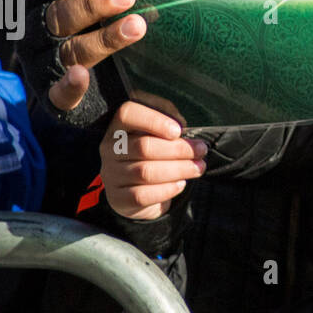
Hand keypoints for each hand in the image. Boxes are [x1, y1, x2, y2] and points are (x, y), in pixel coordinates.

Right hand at [35, 0, 145, 112]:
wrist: (101, 81)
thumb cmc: (106, 20)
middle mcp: (38, 29)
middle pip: (60, 14)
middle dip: (93, 4)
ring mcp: (43, 63)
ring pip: (69, 49)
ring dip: (102, 39)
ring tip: (136, 26)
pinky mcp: (53, 96)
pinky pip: (57, 93)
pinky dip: (68, 85)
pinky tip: (81, 76)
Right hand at [100, 100, 206, 220]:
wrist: (139, 190)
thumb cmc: (155, 153)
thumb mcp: (160, 134)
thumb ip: (170, 126)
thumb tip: (184, 130)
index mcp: (119, 127)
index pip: (127, 114)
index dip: (154, 120)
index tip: (178, 131)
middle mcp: (110, 150)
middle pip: (144, 147)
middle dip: (178, 149)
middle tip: (201, 151)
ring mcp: (111, 175)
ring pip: (146, 172)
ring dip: (178, 169)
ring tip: (198, 167)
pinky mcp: (117, 198)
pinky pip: (143, 195)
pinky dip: (167, 189)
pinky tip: (181, 184)